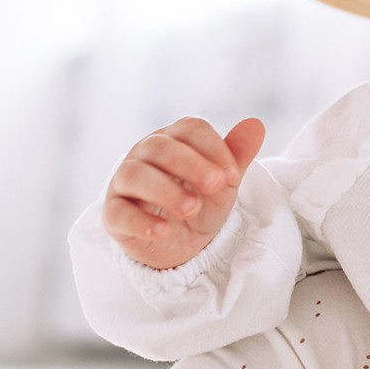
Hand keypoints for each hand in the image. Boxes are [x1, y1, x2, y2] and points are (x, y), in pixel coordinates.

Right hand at [103, 116, 264, 269]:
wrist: (182, 244)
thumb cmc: (200, 201)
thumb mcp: (224, 182)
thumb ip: (237, 155)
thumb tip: (256, 124)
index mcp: (174, 139)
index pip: (189, 129)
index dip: (213, 147)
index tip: (233, 174)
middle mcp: (144, 154)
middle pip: (160, 147)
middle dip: (190, 164)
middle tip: (215, 185)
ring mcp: (124, 183)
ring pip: (134, 174)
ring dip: (165, 190)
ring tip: (191, 208)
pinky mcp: (113, 214)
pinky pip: (119, 212)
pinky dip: (141, 221)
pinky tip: (164, 230)